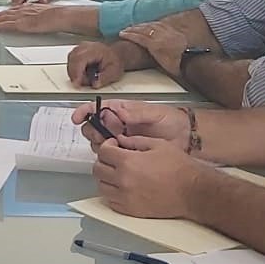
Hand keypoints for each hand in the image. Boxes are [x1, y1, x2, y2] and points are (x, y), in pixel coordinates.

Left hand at [0, 2, 84, 34]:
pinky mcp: (22, 24)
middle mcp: (24, 10)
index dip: (4, 13)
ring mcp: (22, 17)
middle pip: (6, 13)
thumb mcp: (45, 14)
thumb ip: (37, 16)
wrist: (62, 16)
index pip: (13, 10)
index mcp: (30, 8)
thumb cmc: (58, 16)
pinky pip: (7, 25)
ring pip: (4, 18)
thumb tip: (36, 22)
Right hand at [66, 42, 125, 88]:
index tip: (77, 83)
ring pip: (70, 60)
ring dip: (74, 72)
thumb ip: (104, 79)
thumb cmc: (115, 62)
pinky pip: (71, 60)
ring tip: (85, 78)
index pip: (80, 59)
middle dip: (74, 74)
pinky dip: (74, 70)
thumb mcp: (114, 72)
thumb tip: (95, 84)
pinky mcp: (78, 51)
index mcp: (96, 49)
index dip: (77, 72)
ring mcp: (81, 47)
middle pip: (73, 59)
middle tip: (81, 84)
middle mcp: (86, 46)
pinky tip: (82, 74)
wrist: (116, 55)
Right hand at [70, 100, 189, 148]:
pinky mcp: (125, 154)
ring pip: (98, 142)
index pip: (96, 108)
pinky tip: (119, 155)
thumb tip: (118, 112)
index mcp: (121, 110)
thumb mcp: (155, 112)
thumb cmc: (171, 121)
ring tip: (116, 145)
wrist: (186, 139)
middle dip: (92, 131)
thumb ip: (137, 113)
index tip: (78, 118)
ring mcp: (120, 140)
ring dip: (100, 144)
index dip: (84, 112)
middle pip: (92, 126)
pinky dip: (109, 156)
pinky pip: (110, 156)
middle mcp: (117, 124)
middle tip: (103, 136)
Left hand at [90, 136, 206, 220]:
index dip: (107, 146)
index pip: (103, 152)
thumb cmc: (180, 169)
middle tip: (114, 159)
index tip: (113, 146)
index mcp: (128, 162)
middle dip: (104, 161)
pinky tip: (123, 187)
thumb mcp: (158, 144)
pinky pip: (111, 201)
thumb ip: (135, 141)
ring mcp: (126, 197)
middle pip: (98, 169)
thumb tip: (122, 140)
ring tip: (118, 173)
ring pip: (102, 186)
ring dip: (106, 178)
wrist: (192, 192)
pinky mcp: (131, 210)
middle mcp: (123, 181)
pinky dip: (113, 194)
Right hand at [120, 19, 193, 75]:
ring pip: (151, 25)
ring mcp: (167, 31)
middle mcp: (160, 36)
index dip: (129, 35)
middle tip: (125, 29)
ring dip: (141, 25)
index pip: (139, 38)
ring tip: (135, 26)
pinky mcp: (173, 30)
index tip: (122, 34)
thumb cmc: (180, 63)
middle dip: (133, 29)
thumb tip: (146, 67)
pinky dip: (152, 23)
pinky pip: (159, 24)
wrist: (194, 55)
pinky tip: (150, 24)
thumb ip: (156, 64)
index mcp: (156, 45)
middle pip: (144, 30)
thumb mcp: (166, 67)